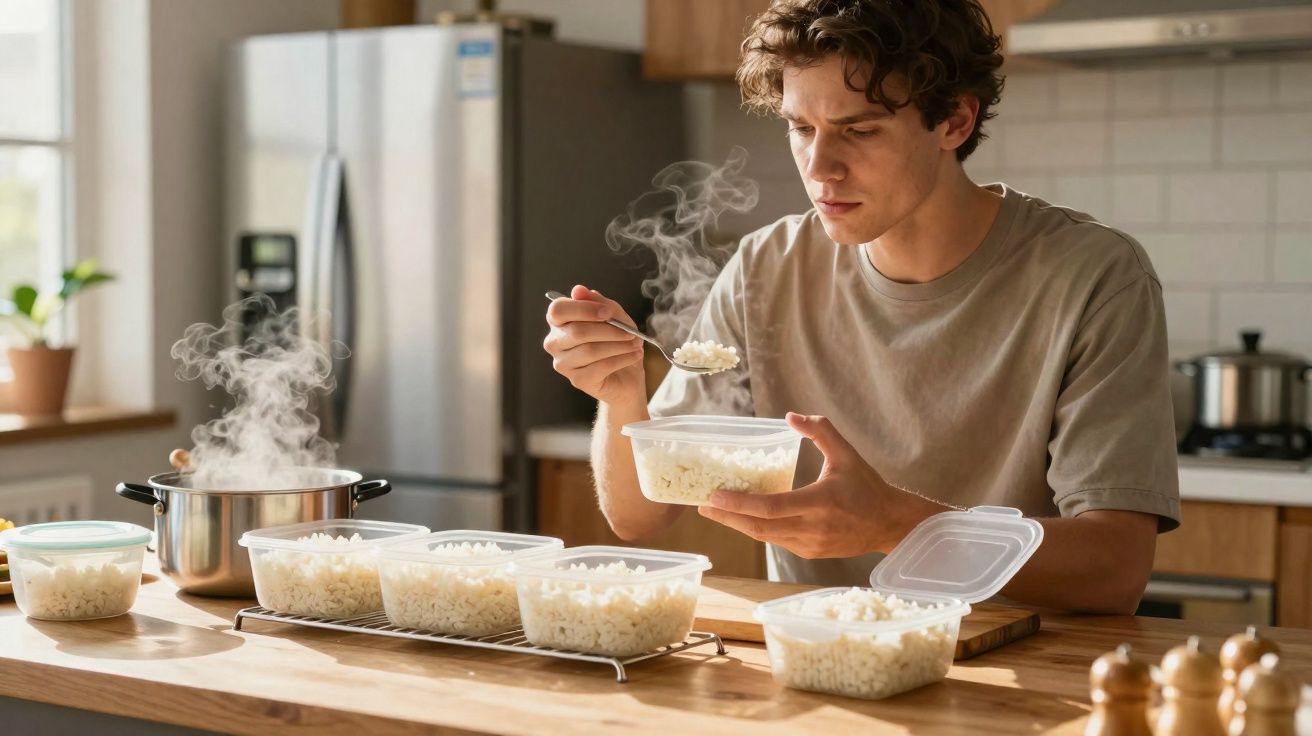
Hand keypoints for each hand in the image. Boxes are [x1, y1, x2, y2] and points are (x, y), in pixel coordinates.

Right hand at [543, 284, 646, 405]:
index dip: (584, 309)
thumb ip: (598, 302)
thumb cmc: (616, 340)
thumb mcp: (614, 316)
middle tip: (630, 332)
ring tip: (635, 344)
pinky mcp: (577, 380)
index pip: (558, 309)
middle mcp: (555, 342)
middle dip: (609, 330)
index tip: (608, 313)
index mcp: (558, 321)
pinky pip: (600, 367)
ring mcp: (563, 363)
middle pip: (577, 331)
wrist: (627, 374)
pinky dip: (622, 359)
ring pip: (590, 350)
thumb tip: (578, 290)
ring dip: (619, 345)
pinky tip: (634, 355)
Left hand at [698, 412, 947, 558]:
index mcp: (820, 502)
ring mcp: (810, 545)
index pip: (770, 507)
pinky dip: (758, 530)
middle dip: (727, 518)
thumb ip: (820, 431)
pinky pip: (777, 541)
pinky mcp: (810, 553)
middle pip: (759, 528)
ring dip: (738, 525)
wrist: (890, 524)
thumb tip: (790, 417)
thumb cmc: (867, 486)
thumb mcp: (845, 454)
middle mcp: (812, 528)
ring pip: (765, 537)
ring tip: (716, 511)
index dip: (739, 504)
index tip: (714, 495)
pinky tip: (744, 519)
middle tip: (702, 504)